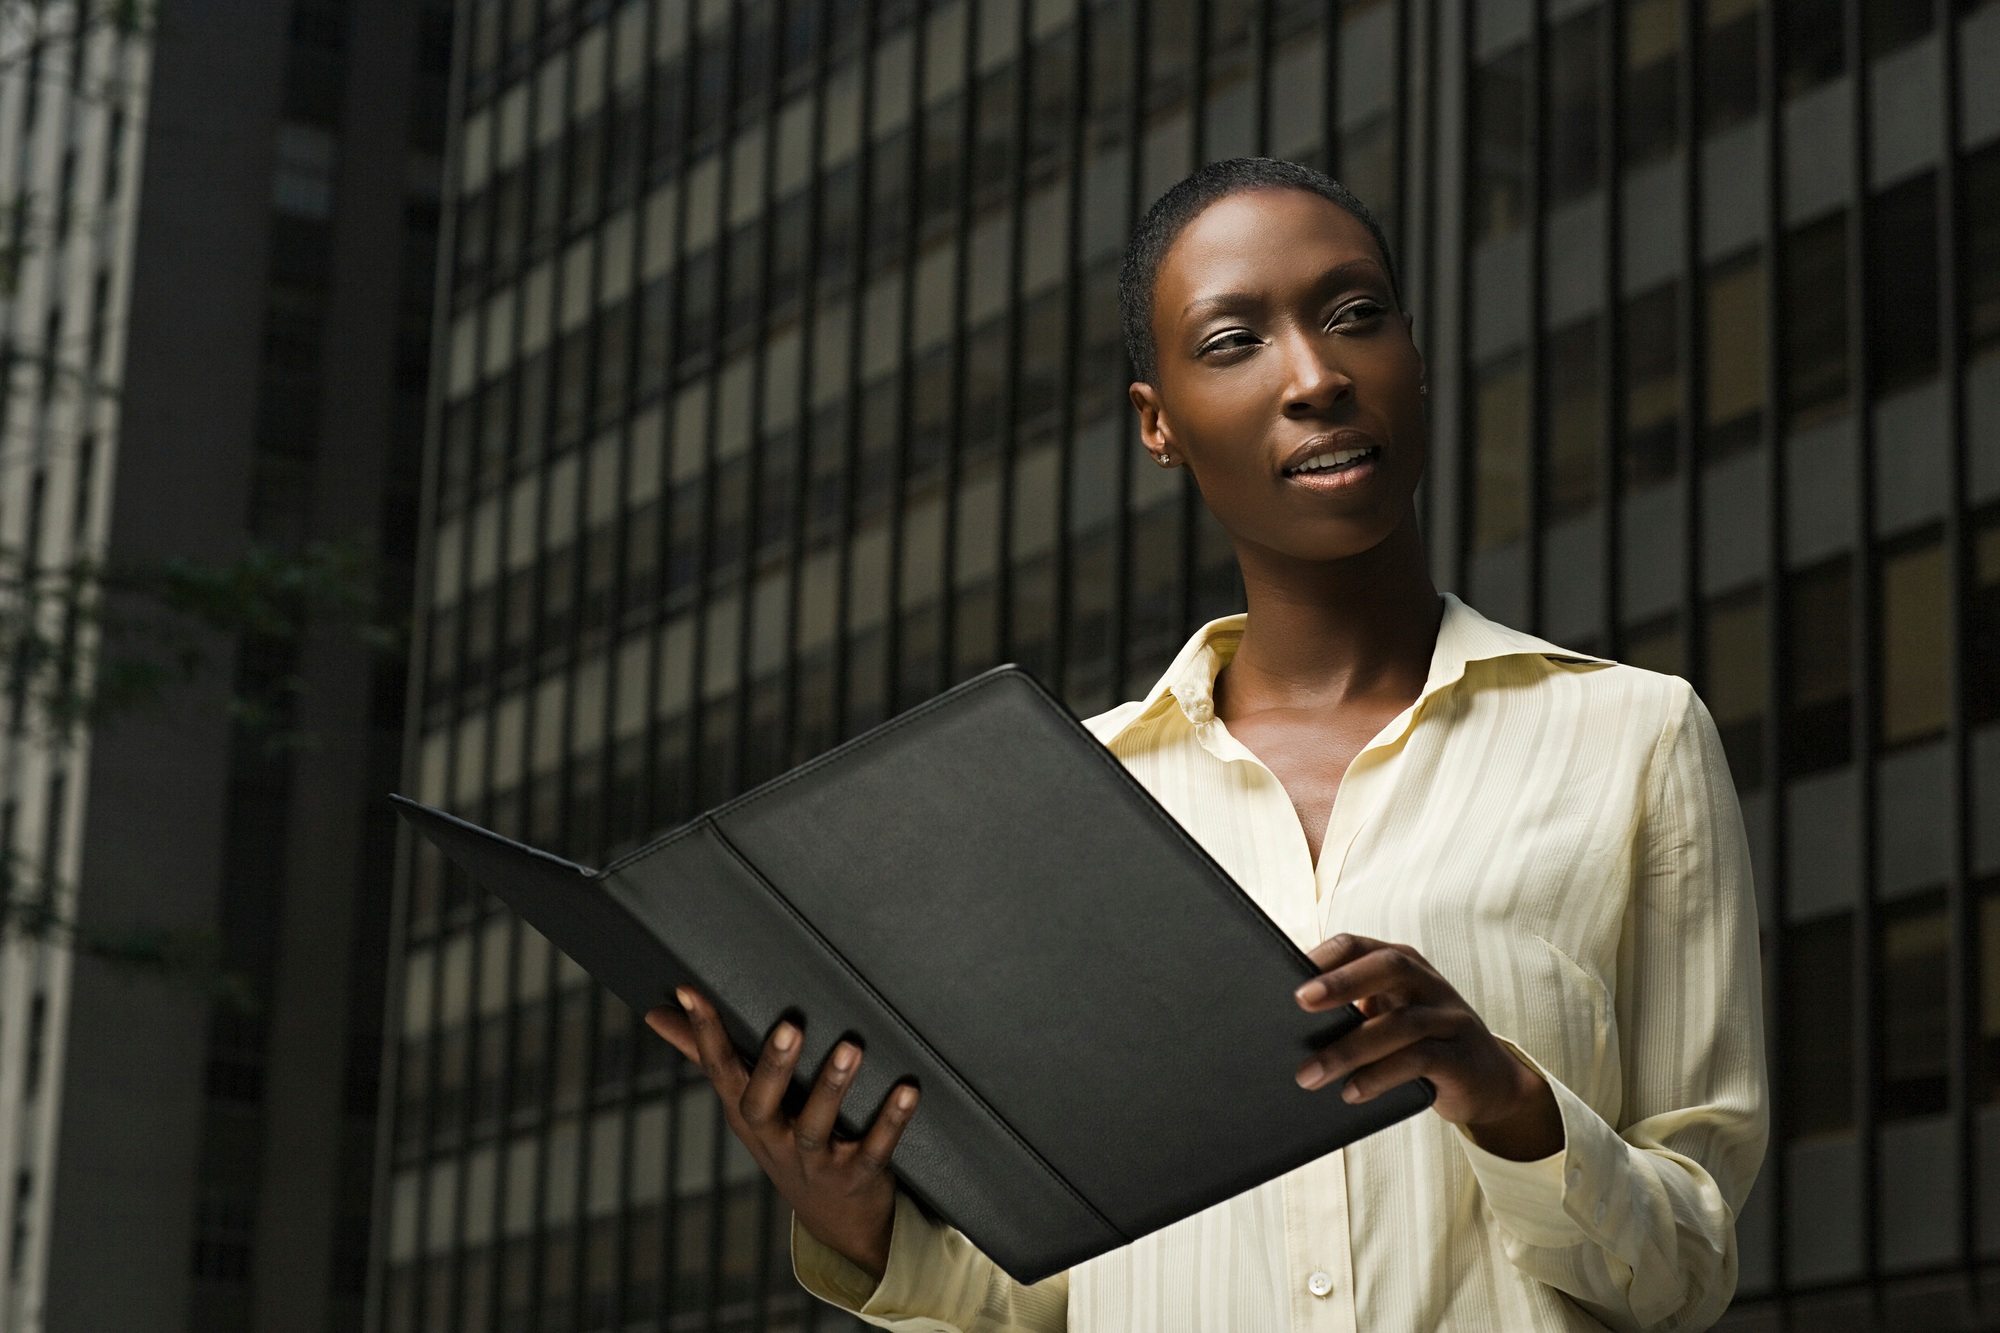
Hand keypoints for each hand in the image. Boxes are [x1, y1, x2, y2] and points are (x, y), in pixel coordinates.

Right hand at [645, 988, 918, 1280]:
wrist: (835, 1219)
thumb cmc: (787, 1139)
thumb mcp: (746, 1105)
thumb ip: (707, 1057)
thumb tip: (657, 1014)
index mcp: (746, 1114)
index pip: (719, 1071)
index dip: (703, 1033)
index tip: (689, 991)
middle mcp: (774, 1138)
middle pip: (761, 1105)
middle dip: (772, 1066)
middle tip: (789, 1025)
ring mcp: (814, 1161)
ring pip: (816, 1126)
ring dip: (832, 1087)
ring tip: (849, 1047)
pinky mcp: (856, 1176)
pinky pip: (874, 1149)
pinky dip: (891, 1121)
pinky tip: (907, 1089)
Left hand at [1292, 934, 1561, 1161]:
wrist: (1489, 1082)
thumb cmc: (1420, 1044)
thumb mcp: (1388, 1019)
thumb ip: (1352, 1012)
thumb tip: (1283, 1027)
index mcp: (1402, 965)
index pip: (1361, 945)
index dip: (1328, 955)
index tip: (1289, 971)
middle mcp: (1428, 983)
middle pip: (1387, 967)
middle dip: (1342, 981)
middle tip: (1299, 1001)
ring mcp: (1449, 1018)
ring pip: (1400, 1023)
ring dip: (1349, 1049)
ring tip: (1308, 1075)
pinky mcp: (1460, 1058)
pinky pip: (1419, 1060)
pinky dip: (1380, 1076)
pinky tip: (1351, 1092)